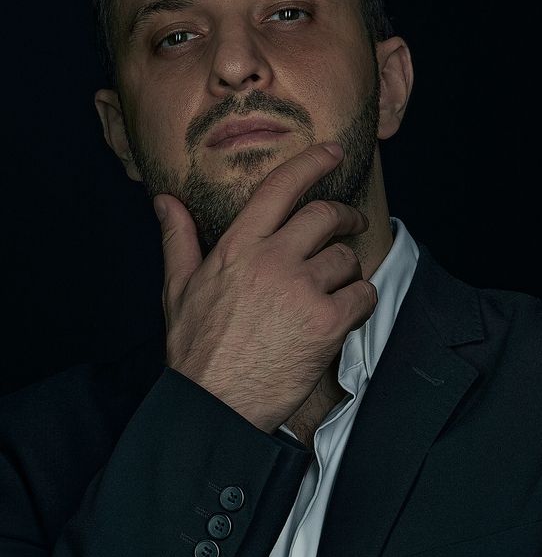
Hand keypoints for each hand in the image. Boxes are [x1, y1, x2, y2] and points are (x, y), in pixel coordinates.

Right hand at [154, 142, 376, 432]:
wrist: (215, 403)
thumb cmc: (195, 350)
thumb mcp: (178, 289)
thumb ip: (178, 239)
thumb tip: (164, 201)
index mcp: (238, 247)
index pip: (280, 188)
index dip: (311, 163)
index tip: (332, 153)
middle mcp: (273, 260)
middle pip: (324, 216)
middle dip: (345, 215)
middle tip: (352, 222)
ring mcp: (302, 290)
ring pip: (346, 258)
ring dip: (348, 269)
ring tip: (337, 286)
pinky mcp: (327, 323)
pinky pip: (363, 295)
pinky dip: (362, 300)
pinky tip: (348, 312)